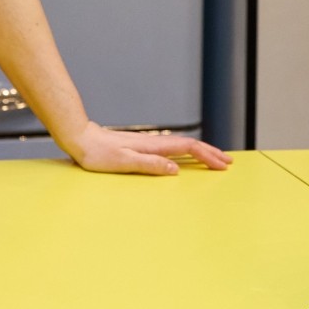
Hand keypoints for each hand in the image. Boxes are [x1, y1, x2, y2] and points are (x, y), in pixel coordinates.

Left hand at [58, 122, 231, 176]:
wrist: (81, 139)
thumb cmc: (97, 153)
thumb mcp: (123, 161)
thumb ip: (149, 164)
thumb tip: (175, 169)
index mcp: (152, 146)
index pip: (188, 148)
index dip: (207, 156)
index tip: (222, 165)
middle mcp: (154, 143)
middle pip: (189, 146)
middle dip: (210, 153)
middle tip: (227, 162)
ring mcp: (149, 144)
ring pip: (182, 147)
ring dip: (200, 152)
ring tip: (214, 159)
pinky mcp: (142, 147)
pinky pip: (172, 149)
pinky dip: (185, 153)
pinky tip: (185, 158)